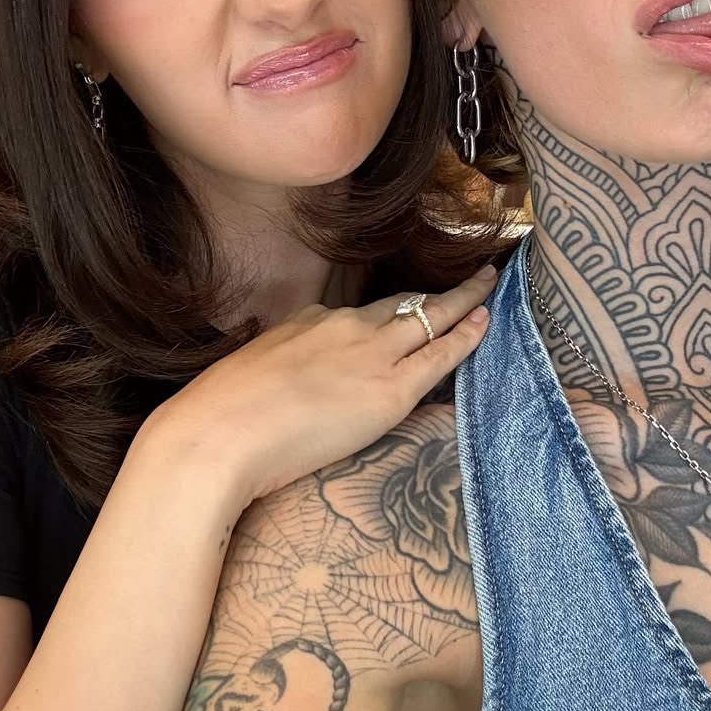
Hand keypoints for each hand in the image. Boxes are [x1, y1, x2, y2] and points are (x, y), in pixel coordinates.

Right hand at [143, 268, 495, 505]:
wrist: (219, 435)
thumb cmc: (220, 415)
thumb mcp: (250, 372)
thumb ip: (278, 369)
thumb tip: (280, 382)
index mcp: (307, 323)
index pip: (361, 313)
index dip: (392, 311)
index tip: (406, 308)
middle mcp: (344, 328)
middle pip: (404, 303)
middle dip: (443, 291)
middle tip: (476, 275)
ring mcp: (370, 356)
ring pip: (431, 317)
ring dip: (465, 301)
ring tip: (491, 287)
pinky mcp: (389, 392)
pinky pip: (439, 356)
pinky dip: (467, 336)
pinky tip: (486, 323)